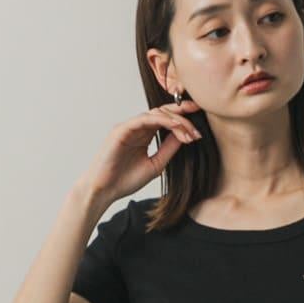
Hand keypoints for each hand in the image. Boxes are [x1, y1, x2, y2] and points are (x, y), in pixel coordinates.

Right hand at [77, 99, 203, 207]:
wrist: (104, 191)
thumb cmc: (125, 180)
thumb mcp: (156, 164)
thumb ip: (169, 149)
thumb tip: (186, 136)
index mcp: (143, 134)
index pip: (165, 120)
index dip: (183, 119)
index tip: (199, 127)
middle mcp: (136, 127)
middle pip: (162, 112)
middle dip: (182, 112)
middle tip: (199, 118)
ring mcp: (128, 127)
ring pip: (156, 113)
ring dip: (176, 120)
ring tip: (190, 132)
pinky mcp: (121, 130)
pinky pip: (144, 119)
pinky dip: (161, 121)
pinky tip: (176, 127)